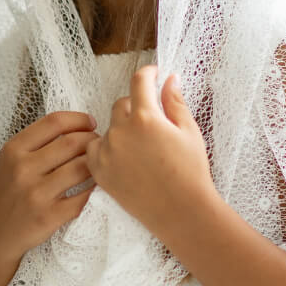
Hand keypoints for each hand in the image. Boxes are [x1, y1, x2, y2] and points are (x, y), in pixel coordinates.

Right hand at [0, 109, 99, 266]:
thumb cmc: (7, 193)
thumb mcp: (10, 161)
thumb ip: (37, 143)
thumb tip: (79, 128)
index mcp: (14, 149)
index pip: (54, 122)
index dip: (79, 119)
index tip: (91, 123)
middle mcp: (23, 169)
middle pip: (72, 142)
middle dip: (93, 140)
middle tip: (99, 145)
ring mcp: (36, 194)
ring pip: (82, 168)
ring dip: (97, 164)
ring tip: (99, 164)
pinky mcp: (49, 217)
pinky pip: (83, 197)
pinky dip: (94, 189)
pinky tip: (93, 186)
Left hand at [85, 65, 216, 240]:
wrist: (181, 212)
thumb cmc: (191, 172)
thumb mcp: (189, 131)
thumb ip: (175, 102)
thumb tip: (169, 79)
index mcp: (146, 117)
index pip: (139, 82)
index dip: (148, 73)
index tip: (153, 74)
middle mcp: (121, 131)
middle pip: (121, 104)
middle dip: (137, 106)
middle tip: (153, 121)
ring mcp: (107, 152)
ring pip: (109, 127)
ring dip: (122, 128)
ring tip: (141, 146)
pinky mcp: (100, 171)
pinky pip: (95, 148)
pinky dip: (106, 147)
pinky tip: (123, 156)